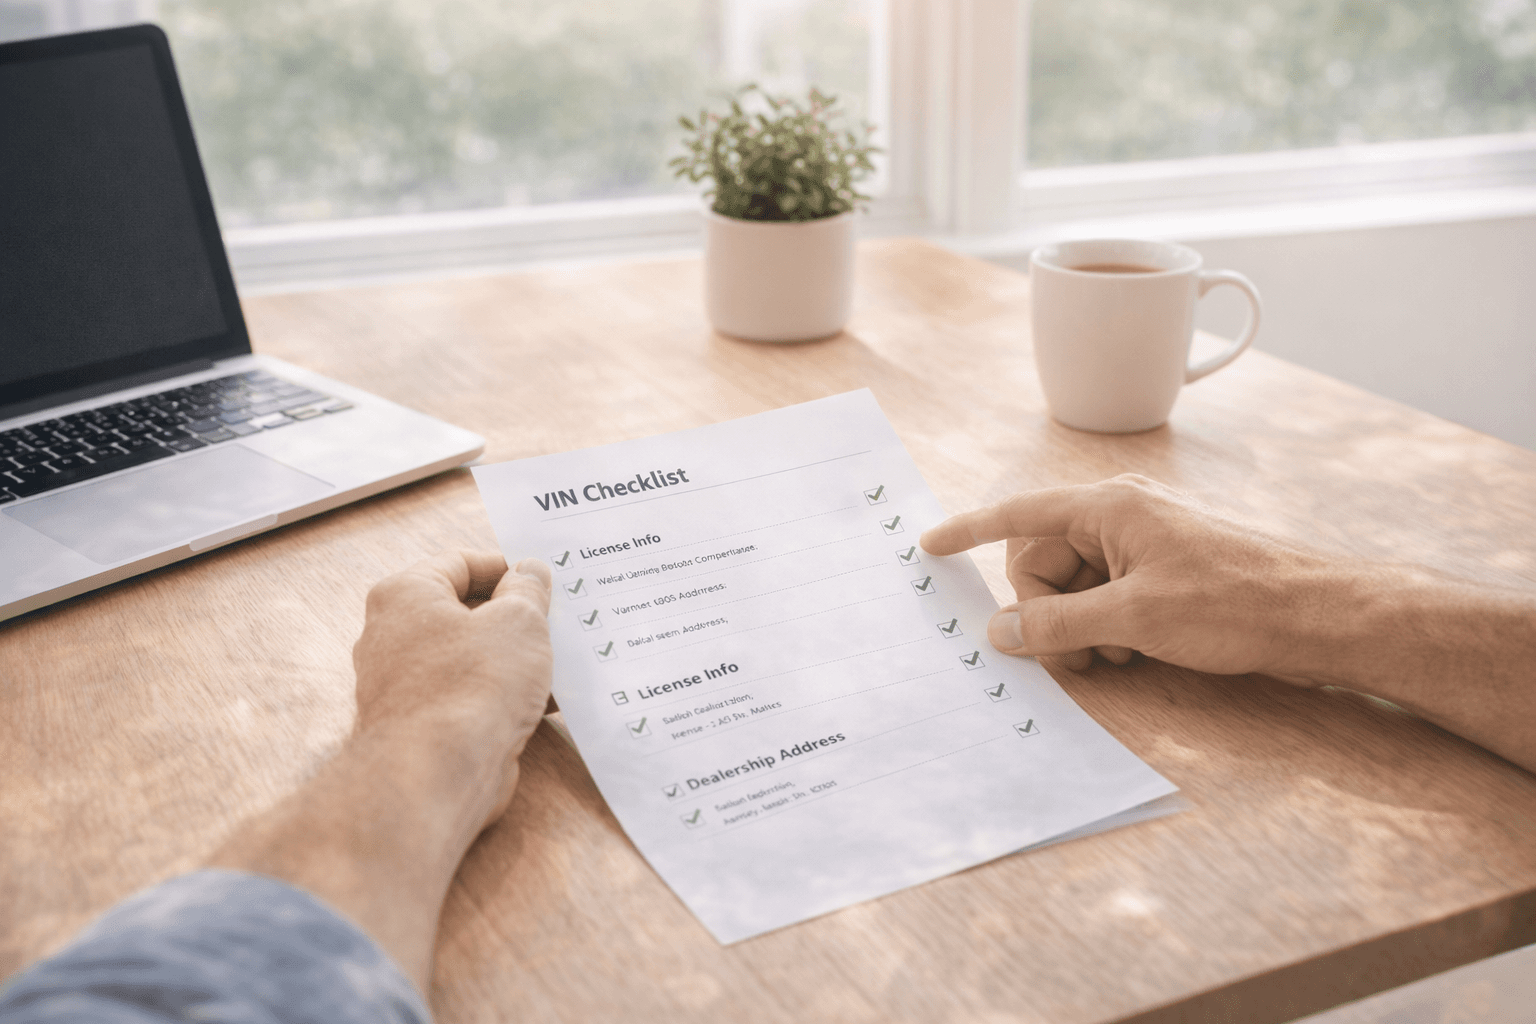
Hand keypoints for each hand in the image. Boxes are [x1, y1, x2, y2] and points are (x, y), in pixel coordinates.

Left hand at [352, 550, 553, 828]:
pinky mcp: (420, 723)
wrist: (438, 773)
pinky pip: (467, 695)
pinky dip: (501, 694)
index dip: (506, 566)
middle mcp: (392, 635)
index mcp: (406, 595)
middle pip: (463, 610)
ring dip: (514, 658)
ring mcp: (403, 683)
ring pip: (468, 656)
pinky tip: (544, 703)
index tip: (542, 578)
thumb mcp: (519, 621)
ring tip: (560, 662)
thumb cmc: (473, 685)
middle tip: (556, 618)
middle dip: (514, 616)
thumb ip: (528, 589)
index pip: (460, 562)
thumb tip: (528, 572)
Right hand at [922, 475, 1535, 773]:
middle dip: (1045, 611)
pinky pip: (1102, 600)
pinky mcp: (1158, 576)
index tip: (927, 548)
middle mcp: (1118, 518)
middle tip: (1076, 653)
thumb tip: (999, 633)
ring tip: (1118, 654)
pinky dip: (1105, 630)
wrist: (1318, 616)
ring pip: (1071, 590)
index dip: (968, 531)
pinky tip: (1134, 653)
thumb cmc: (1232, 603)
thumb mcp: (1133, 619)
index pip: (1017, 513)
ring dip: (1079, 629)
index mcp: (1106, 508)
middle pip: (1040, 563)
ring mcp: (1140, 547)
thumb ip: (1057, 626)